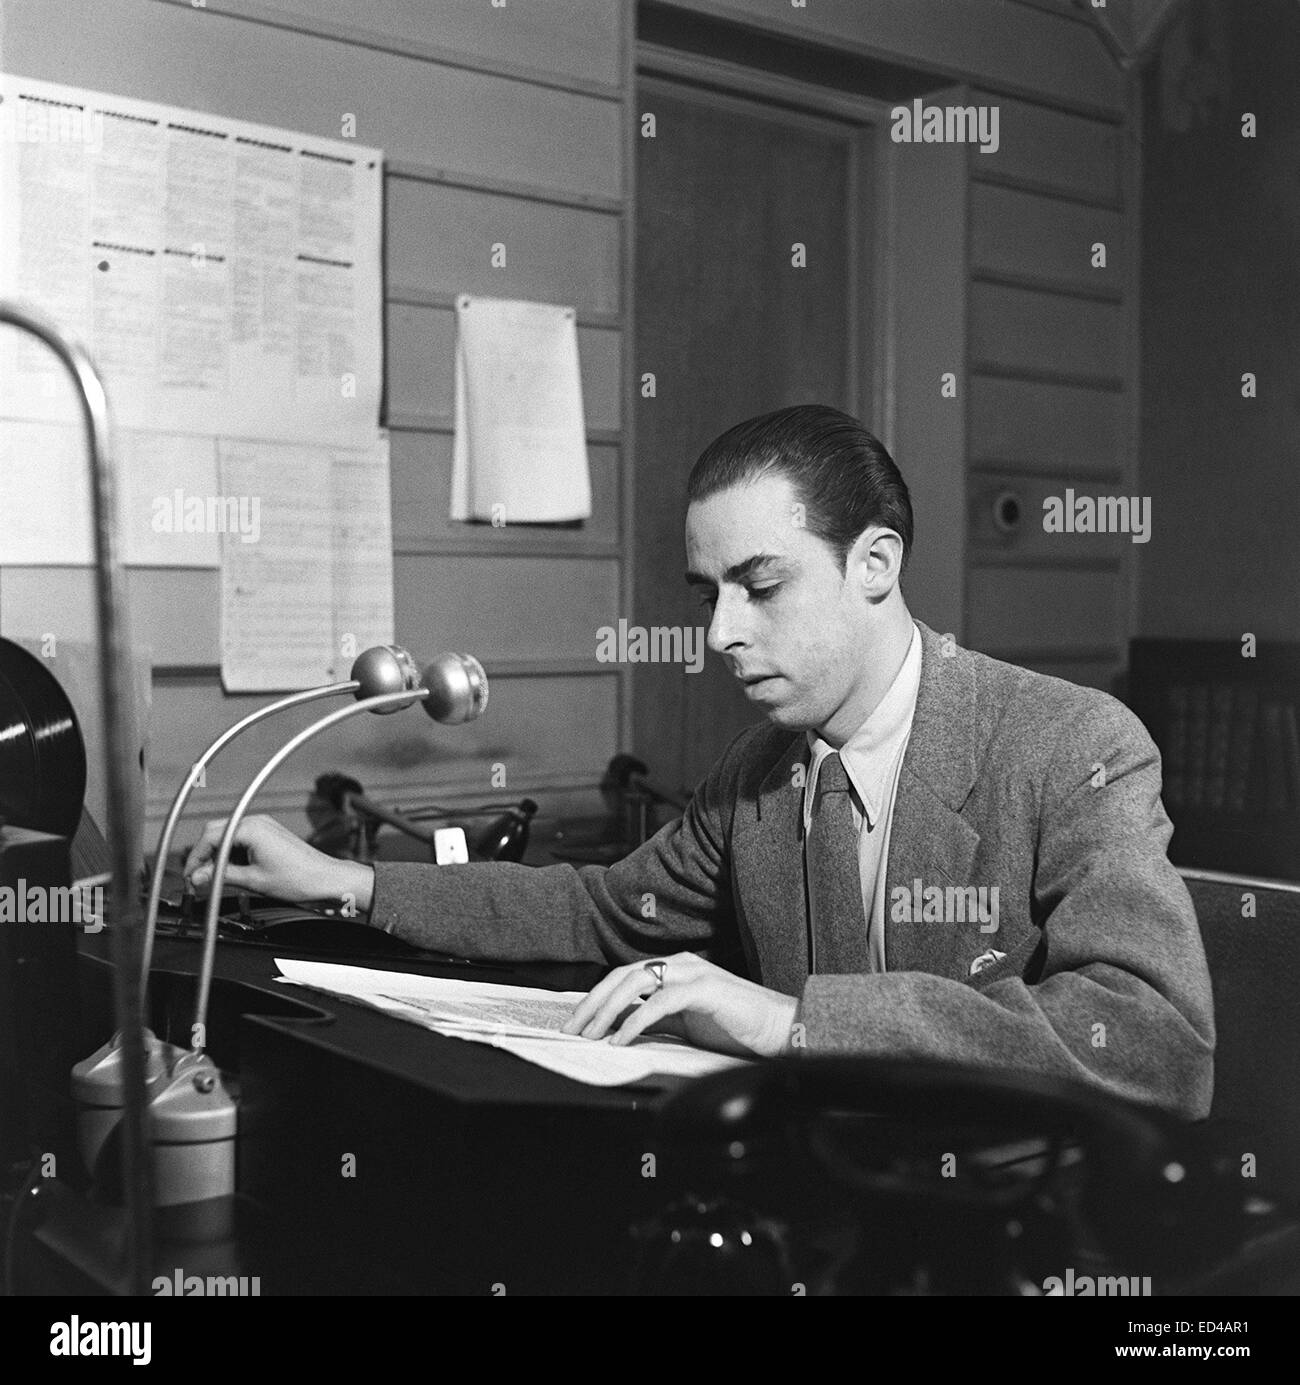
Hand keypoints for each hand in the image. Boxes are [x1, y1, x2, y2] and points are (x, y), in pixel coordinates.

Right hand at [183, 813, 373, 911]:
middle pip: (215, 832)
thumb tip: (197, 876)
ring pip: (227, 835)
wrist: (325, 878)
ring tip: (216, 878)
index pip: (209, 838)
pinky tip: (233, 870)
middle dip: (204, 855)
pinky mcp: (269, 833)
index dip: (195, 858)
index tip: (190, 876)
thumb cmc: (299, 878)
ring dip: (217, 854)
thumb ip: (221, 876)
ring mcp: (264, 825)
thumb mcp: (253, 880)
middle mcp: (256, 821)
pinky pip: (240, 838)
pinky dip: (232, 853)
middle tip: (198, 878)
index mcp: (251, 829)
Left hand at [561, 952, 798, 1057]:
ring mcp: (693, 973)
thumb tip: (619, 1030)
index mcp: (674, 970)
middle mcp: (680, 964)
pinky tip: (621, 1039)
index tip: (575, 1023)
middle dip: (592, 1003)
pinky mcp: (705, 989)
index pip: (623, 978)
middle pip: (621, 976)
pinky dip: (635, 1020)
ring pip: (635, 982)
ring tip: (590, 1034)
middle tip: (571, 1029)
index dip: (595, 999)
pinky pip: (660, 1002)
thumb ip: (656, 1022)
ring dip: (607, 1010)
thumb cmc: (737, 1029)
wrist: (781, 1030)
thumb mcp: (686, 1026)